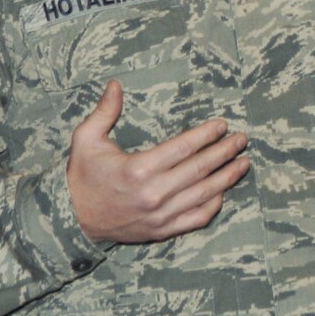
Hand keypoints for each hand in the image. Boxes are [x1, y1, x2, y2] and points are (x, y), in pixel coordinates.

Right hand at [68, 80, 250, 243]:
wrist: (71, 218)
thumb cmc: (82, 175)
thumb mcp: (85, 139)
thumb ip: (105, 112)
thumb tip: (116, 84)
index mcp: (138, 169)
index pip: (183, 148)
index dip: (207, 135)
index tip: (222, 125)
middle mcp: (153, 193)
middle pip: (200, 169)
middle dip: (225, 152)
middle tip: (242, 139)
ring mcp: (159, 215)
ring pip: (204, 194)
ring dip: (227, 177)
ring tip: (243, 163)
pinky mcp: (161, 231)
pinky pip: (196, 219)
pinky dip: (213, 206)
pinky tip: (223, 192)